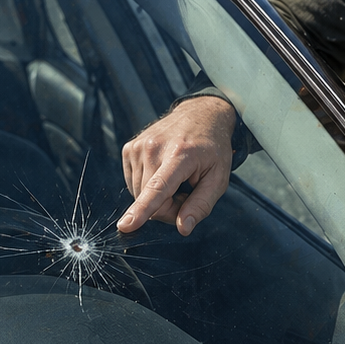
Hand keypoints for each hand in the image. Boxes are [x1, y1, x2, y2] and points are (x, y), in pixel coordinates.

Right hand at [117, 95, 236, 235]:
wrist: (201, 115)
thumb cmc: (212, 149)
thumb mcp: (219, 178)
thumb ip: (201, 205)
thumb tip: (182, 228)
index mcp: (180, 155)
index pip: (158, 188)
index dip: (142, 209)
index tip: (125, 225)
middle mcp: (154, 148)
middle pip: (150, 200)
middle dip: (169, 206)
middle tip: (187, 191)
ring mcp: (139, 146)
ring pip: (140, 194)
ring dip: (158, 196)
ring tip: (176, 178)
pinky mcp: (129, 148)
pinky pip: (133, 183)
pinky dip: (148, 185)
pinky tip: (162, 171)